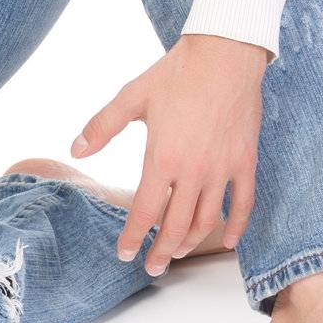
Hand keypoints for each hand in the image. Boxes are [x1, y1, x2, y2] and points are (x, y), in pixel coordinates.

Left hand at [69, 34, 267, 273]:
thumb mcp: (131, 97)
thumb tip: (76, 149)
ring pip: (208, 219)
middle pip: (176, 225)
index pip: (144, 212)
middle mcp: (194, 172)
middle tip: (152, 267)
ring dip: (192, 242)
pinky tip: (228, 239)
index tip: (124, 254)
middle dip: (162, 251)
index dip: (133, 237)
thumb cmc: (175, 75)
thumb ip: (102, 127)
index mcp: (162, 158)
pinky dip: (237, 226)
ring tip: (179, 253)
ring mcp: (223, 169)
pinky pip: (244, 203)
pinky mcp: (246, 162)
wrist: (224, 55)